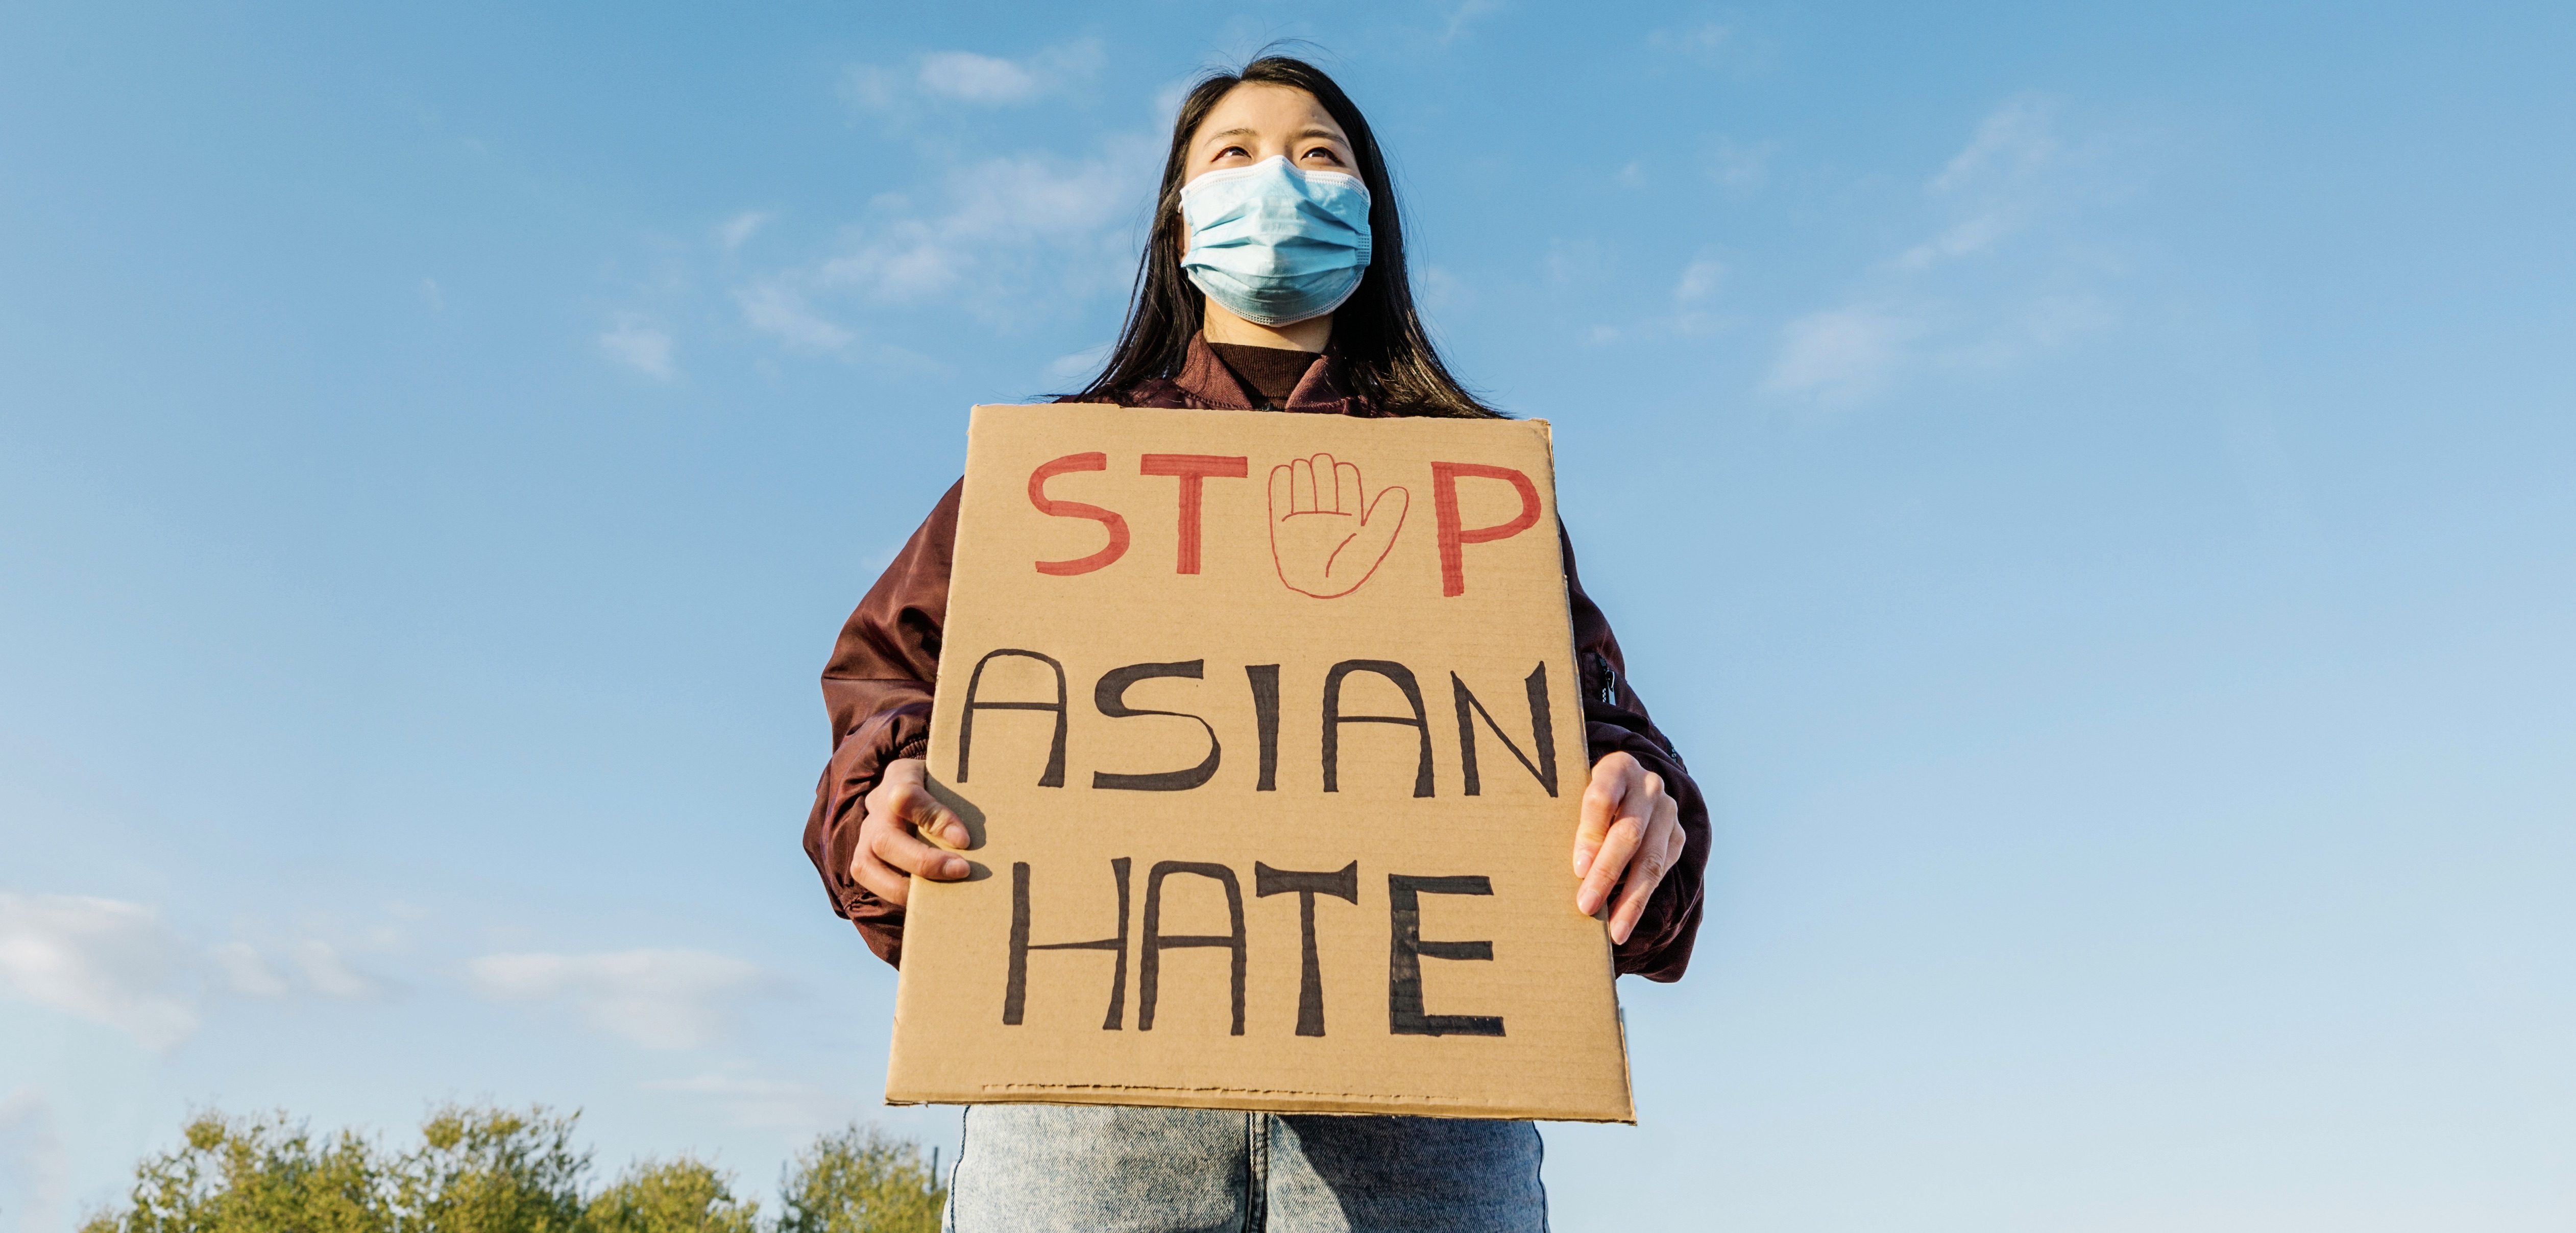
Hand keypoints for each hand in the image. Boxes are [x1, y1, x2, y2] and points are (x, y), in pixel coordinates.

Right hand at [851, 758, 971, 906]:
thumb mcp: (950, 782)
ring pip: (866, 865)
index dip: (934, 819)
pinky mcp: (862, 857)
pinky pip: (870, 881)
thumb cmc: (941, 787)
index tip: (963, 840)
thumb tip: (962, 842)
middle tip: (961, 871)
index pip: (906, 796)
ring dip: (905, 886)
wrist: (914, 788)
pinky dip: (898, 894)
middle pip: (886, 838)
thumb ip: (955, 803)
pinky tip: (927, 900)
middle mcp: (876, 804)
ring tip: (940, 895)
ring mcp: (865, 833)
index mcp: (900, 776)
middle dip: (924, 862)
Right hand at [1268, 453, 1407, 597]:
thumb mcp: (1371, 545)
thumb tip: (1400, 491)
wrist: (1318, 596)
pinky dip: (1280, 485)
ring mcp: (1304, 523)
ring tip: (1302, 464)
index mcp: (1350, 520)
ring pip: (1303, 489)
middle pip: (1324, 483)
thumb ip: (1385, 519)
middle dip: (1321, 469)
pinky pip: (1280, 503)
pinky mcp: (1282, 530)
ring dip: (1302, 473)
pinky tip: (1283, 471)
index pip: (1347, 486)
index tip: (1344, 469)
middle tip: (1321, 461)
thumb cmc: (1349, 572)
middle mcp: (1327, 519)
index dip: (1345, 473)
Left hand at [1572, 752, 1682, 944]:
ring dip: (1630, 899)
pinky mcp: (1678, 836)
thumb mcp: (1575, 795)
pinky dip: (1642, 899)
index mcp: (1617, 768)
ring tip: (1614, 930)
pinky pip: (1662, 872)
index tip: (1578, 868)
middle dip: (1606, 874)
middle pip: (1628, 833)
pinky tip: (1625, 921)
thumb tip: (1550, 867)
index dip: (1590, 833)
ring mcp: (1667, 811)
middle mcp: (1648, 786)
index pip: (1602, 798)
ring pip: (1651, 860)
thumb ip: (1568, 819)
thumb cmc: (1587, 799)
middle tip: (1586, 906)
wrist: (1630, 786)